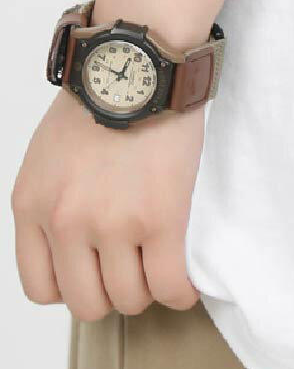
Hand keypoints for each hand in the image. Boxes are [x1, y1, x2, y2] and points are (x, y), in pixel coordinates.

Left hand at [10, 89, 203, 319]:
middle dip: (113, 294)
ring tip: (163, 271)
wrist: (139, 67)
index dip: (74, 288)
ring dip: (148, 291)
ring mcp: (113, 225)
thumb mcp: (49, 154)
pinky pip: (169, 283)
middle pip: (86, 302)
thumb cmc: (103, 97)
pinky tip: (186, 285)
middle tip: (135, 273)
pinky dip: (180, 292)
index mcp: (32, 207)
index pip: (40, 288)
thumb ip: (54, 198)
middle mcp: (66, 223)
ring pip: (129, 298)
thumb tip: (78, 232)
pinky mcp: (160, 218)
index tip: (97, 275)